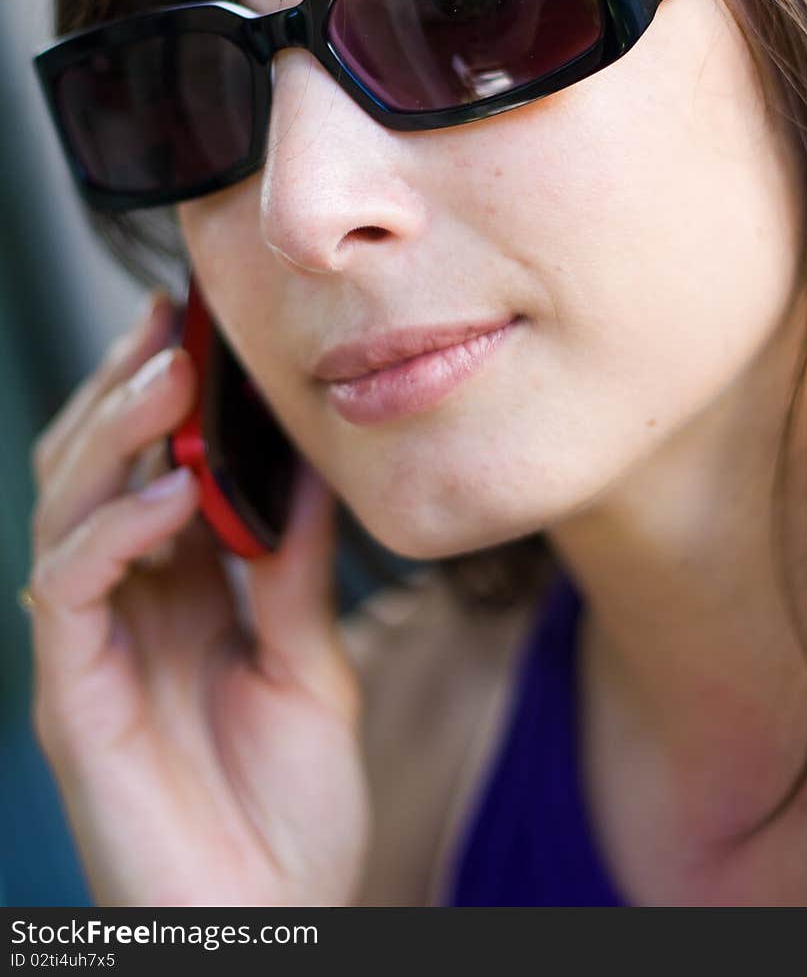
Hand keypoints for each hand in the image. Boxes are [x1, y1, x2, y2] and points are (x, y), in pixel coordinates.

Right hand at [25, 291, 370, 906]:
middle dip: (124, 389)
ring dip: (113, 434)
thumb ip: (295, 565)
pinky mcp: (71, 695)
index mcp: (172, 591)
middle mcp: (120, 608)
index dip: (159, 394)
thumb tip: (307, 464)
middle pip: (91, 472)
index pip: (145, 468)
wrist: (272, 924)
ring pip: (67, 510)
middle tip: (169, 322)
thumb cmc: (288, 806)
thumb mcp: (308, 658)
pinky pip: (71, 591)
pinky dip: (115, 530)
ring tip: (169, 375)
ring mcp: (89, 648)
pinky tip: (170, 489)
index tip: (195, 321)